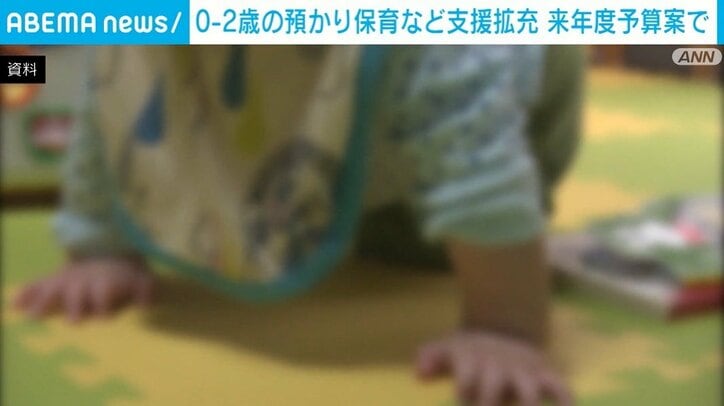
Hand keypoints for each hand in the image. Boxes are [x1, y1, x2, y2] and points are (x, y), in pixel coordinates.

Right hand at [14, 256, 154, 322]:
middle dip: (76, 305)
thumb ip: (146, 289)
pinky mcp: (55, 278)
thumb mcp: (142, 277)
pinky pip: (38, 283)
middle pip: (78, 292)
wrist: (108, 249)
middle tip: (74, 321)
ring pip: (55, 288)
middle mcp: (84, 279)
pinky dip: (27, 292)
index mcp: (106, 280)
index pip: (104, 291)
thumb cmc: (126, 271)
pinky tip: (15, 304)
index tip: (104, 317)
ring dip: (45, 301)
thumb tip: (147, 302)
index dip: (105, 302)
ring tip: (34, 316)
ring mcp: (68, 278)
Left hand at [416, 330, 572, 405]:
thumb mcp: (448, 346)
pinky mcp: (546, 375)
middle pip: (494, 387)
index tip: (463, 397)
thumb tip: (420, 372)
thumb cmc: (471, 349)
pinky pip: (561, 388)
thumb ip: (430, 356)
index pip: (466, 380)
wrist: (505, 325)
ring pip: (528, 392)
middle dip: (488, 401)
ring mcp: (524, 372)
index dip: (464, 391)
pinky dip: (565, 401)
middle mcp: (499, 367)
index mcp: (474, 361)